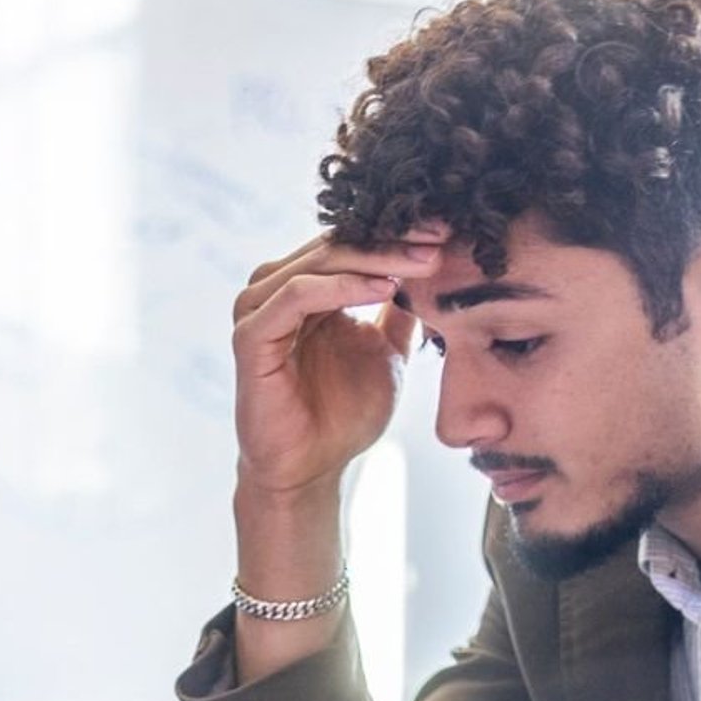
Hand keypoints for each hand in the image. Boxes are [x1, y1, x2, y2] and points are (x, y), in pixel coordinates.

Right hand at [229, 226, 446, 496]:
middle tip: (440, 237)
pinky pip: (295, 296)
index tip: (449, 231)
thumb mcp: (387, 351)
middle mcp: (275, 292)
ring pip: (316, 262)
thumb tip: (433, 268)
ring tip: (420, 262)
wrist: (311, 470)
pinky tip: (382, 288)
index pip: (351, 241)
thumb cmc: (342, 416)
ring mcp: (258, 312)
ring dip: (372, 257)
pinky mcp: (251, 338)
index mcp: (305, 289)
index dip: (399, 234)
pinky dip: (339, 286)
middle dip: (392, 239)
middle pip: (336, 243)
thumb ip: (401, 310)